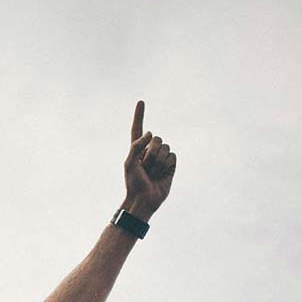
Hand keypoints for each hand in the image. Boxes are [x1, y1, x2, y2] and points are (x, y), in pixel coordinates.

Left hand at [123, 100, 176, 217]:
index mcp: (136, 149)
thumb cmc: (133, 183)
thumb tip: (150, 133)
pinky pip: (173, 156)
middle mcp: (149, 150)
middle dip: (151, 153)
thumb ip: (136, 146)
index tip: (141, 101)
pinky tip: (162, 174)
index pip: (137, 129)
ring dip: (158, 161)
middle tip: (145, 168)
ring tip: (152, 173)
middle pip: (156, 139)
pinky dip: (167, 164)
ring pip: (165, 148)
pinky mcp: (171, 164)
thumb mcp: (129, 163)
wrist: (144, 199)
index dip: (139, 115)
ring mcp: (161, 157)